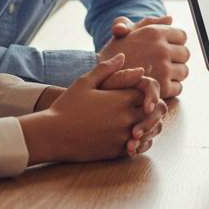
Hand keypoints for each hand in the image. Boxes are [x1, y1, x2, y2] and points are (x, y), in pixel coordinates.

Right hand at [19, 54, 166, 164]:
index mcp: (123, 99)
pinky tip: (132, 137)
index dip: (148, 92)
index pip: (151, 92)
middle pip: (157, 112)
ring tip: (142, 123)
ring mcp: (123, 136)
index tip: (141, 93)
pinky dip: (139, 142)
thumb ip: (107, 68)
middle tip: (147, 108)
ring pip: (151, 132)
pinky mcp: (117, 152)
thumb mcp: (85, 82)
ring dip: (149, 127)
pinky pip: (138, 147)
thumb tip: (123, 57)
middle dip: (153, 109)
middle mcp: (128, 118)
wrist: (51, 135)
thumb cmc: (67, 106)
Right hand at [99, 15, 189, 97]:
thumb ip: (149, 23)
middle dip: (177, 58)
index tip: (167, 48)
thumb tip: (170, 19)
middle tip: (164, 63)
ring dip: (176, 74)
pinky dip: (172, 89)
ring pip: (184, 72)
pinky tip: (159, 86)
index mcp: (154, 32)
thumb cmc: (112, 54)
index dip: (175, 42)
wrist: (99, 79)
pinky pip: (179, 88)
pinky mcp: (161, 89)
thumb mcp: (126, 31)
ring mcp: (162, 69)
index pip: (182, 35)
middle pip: (185, 54)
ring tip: (162, 75)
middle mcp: (161, 49)